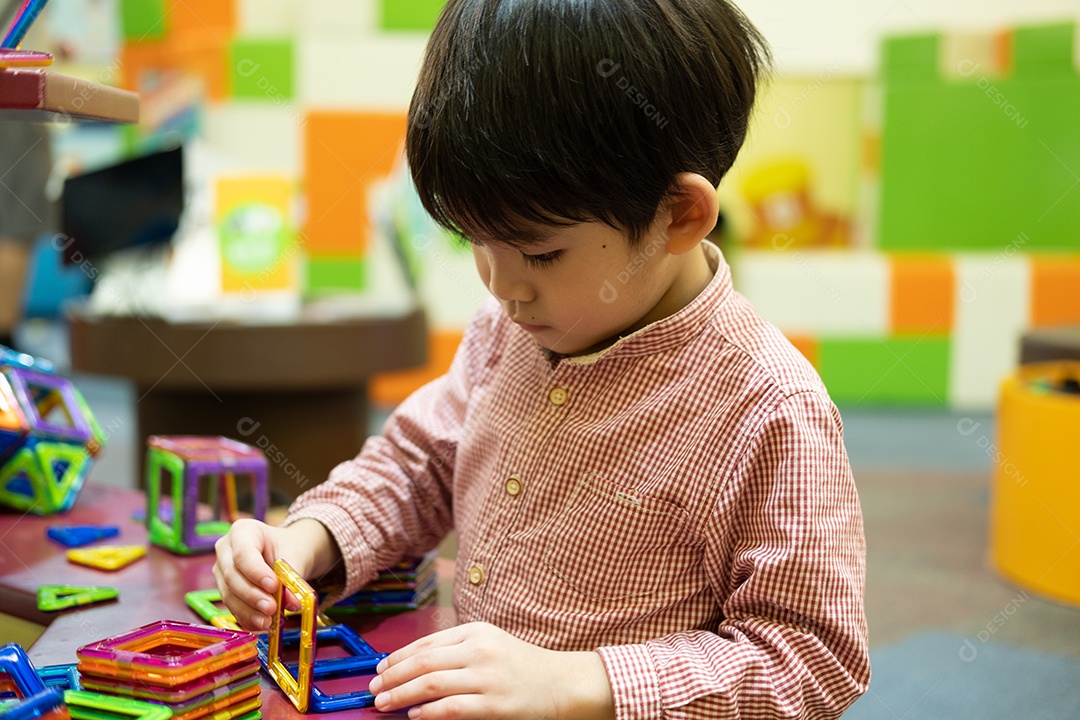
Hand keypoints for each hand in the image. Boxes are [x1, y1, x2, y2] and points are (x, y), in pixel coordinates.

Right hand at [212, 518, 330, 630]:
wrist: (288, 552)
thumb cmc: (290, 547)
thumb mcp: (296, 556)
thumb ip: (293, 577)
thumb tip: (292, 603)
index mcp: (242, 531)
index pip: (243, 554)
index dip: (256, 572)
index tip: (273, 586)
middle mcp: (225, 549)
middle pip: (232, 575)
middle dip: (252, 595)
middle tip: (271, 608)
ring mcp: (221, 570)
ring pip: (229, 594)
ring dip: (248, 610)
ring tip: (268, 621)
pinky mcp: (225, 590)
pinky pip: (232, 606)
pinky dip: (247, 617)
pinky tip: (261, 624)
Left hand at [368, 622, 614, 719]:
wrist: (563, 684)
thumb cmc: (523, 666)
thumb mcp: (490, 644)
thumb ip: (456, 650)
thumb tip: (412, 665)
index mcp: (477, 631)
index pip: (426, 642)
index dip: (398, 657)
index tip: (380, 669)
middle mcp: (480, 650)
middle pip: (423, 662)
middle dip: (392, 676)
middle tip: (374, 689)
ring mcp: (487, 678)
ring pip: (430, 684)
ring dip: (401, 694)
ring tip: (384, 703)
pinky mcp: (495, 705)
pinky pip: (451, 709)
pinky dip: (427, 712)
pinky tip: (414, 716)